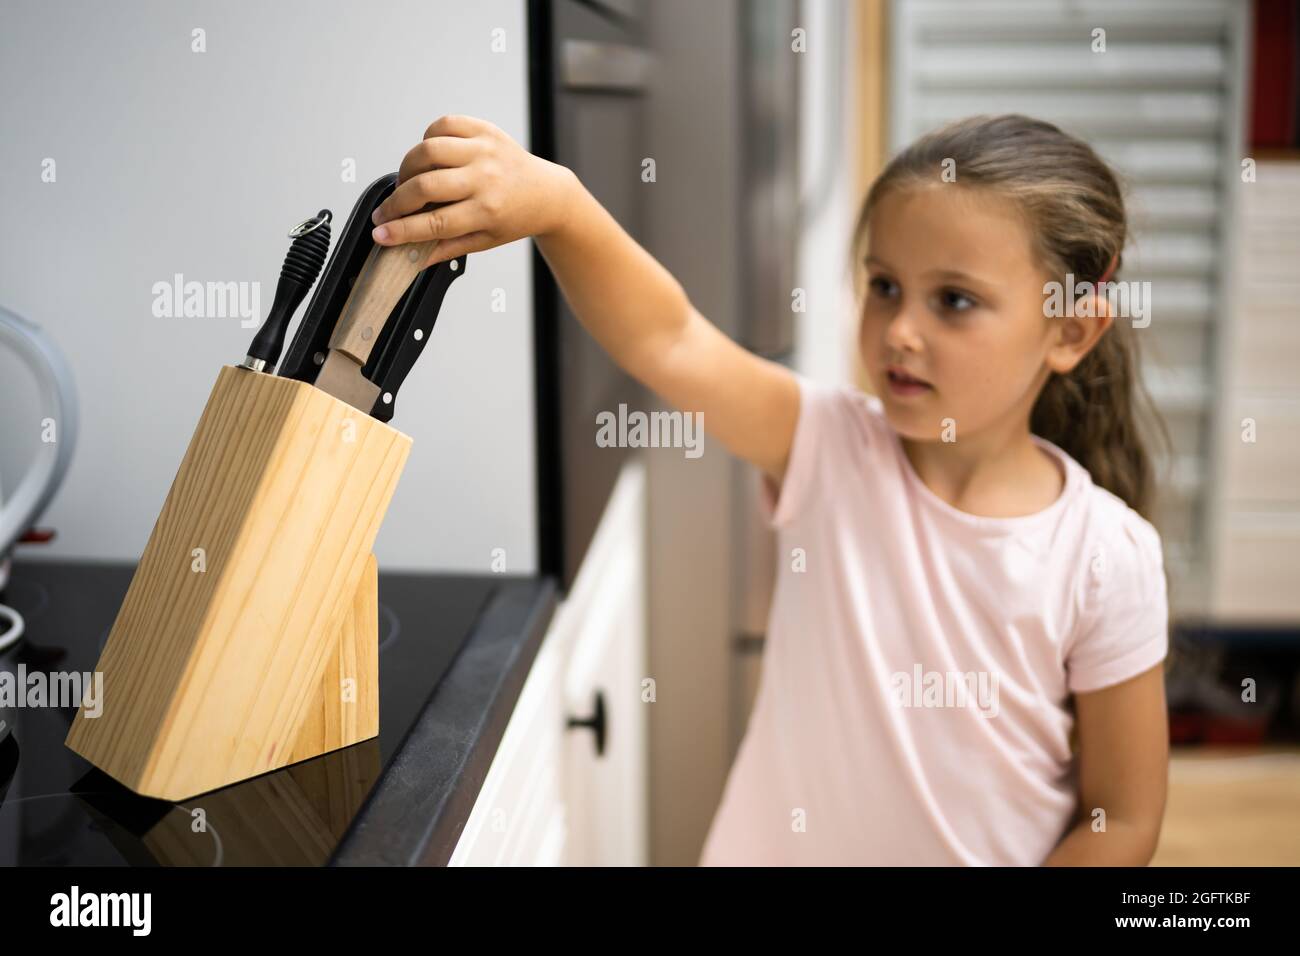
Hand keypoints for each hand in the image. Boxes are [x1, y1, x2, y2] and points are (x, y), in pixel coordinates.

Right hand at [369, 114, 576, 268]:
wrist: (546, 193)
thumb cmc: (514, 218)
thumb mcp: (484, 240)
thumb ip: (447, 248)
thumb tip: (411, 258)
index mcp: (488, 211)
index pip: (435, 222)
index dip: (402, 229)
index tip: (379, 233)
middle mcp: (486, 178)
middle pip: (426, 185)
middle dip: (397, 200)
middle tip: (387, 210)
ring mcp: (485, 150)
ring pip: (429, 150)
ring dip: (407, 167)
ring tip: (406, 181)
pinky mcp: (485, 130)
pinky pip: (444, 125)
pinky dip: (427, 138)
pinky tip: (428, 156)